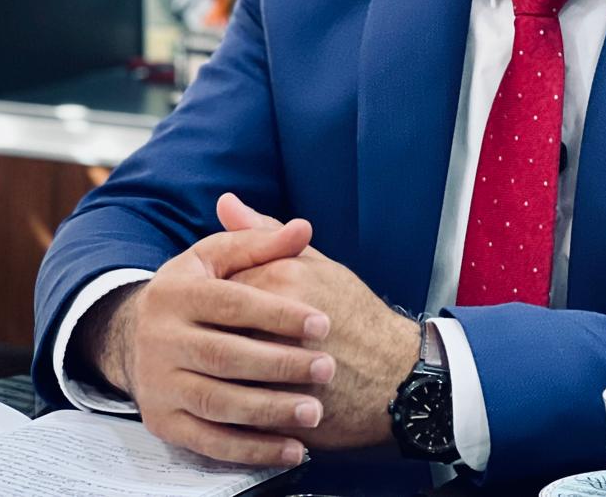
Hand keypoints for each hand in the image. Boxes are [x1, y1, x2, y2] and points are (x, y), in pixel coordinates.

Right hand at [74, 219, 337, 466]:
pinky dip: (250, 450)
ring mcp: (158, 384)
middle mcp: (160, 339)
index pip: (233, 304)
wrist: (133, 335)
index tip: (323, 324)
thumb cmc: (197, 289)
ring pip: (217, 402)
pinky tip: (290, 449)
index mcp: (176, 292)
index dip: (279, 314)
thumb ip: (261, 241)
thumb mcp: (217, 258)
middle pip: (225, 356)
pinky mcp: (161, 422)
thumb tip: (303, 227)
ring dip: (269, 411)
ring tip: (314, 411)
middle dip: (280, 365)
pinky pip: (207, 442)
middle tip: (327, 369)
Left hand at [217, 192, 420, 449]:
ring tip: (232, 367)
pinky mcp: (273, 404)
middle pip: (212, 323)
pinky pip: (229, 401)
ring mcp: (271, 366)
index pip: (219, 280)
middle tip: (228, 336)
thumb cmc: (355, 314)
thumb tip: (224, 201)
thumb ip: (265, 235)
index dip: (218, 295)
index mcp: (282, 277)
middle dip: (212, 332)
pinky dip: (226, 398)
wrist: (394, 373)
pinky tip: (236, 394)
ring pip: (216, 365)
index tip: (229, 306)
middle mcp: (272, 318)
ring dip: (217, 367)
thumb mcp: (317, 265)